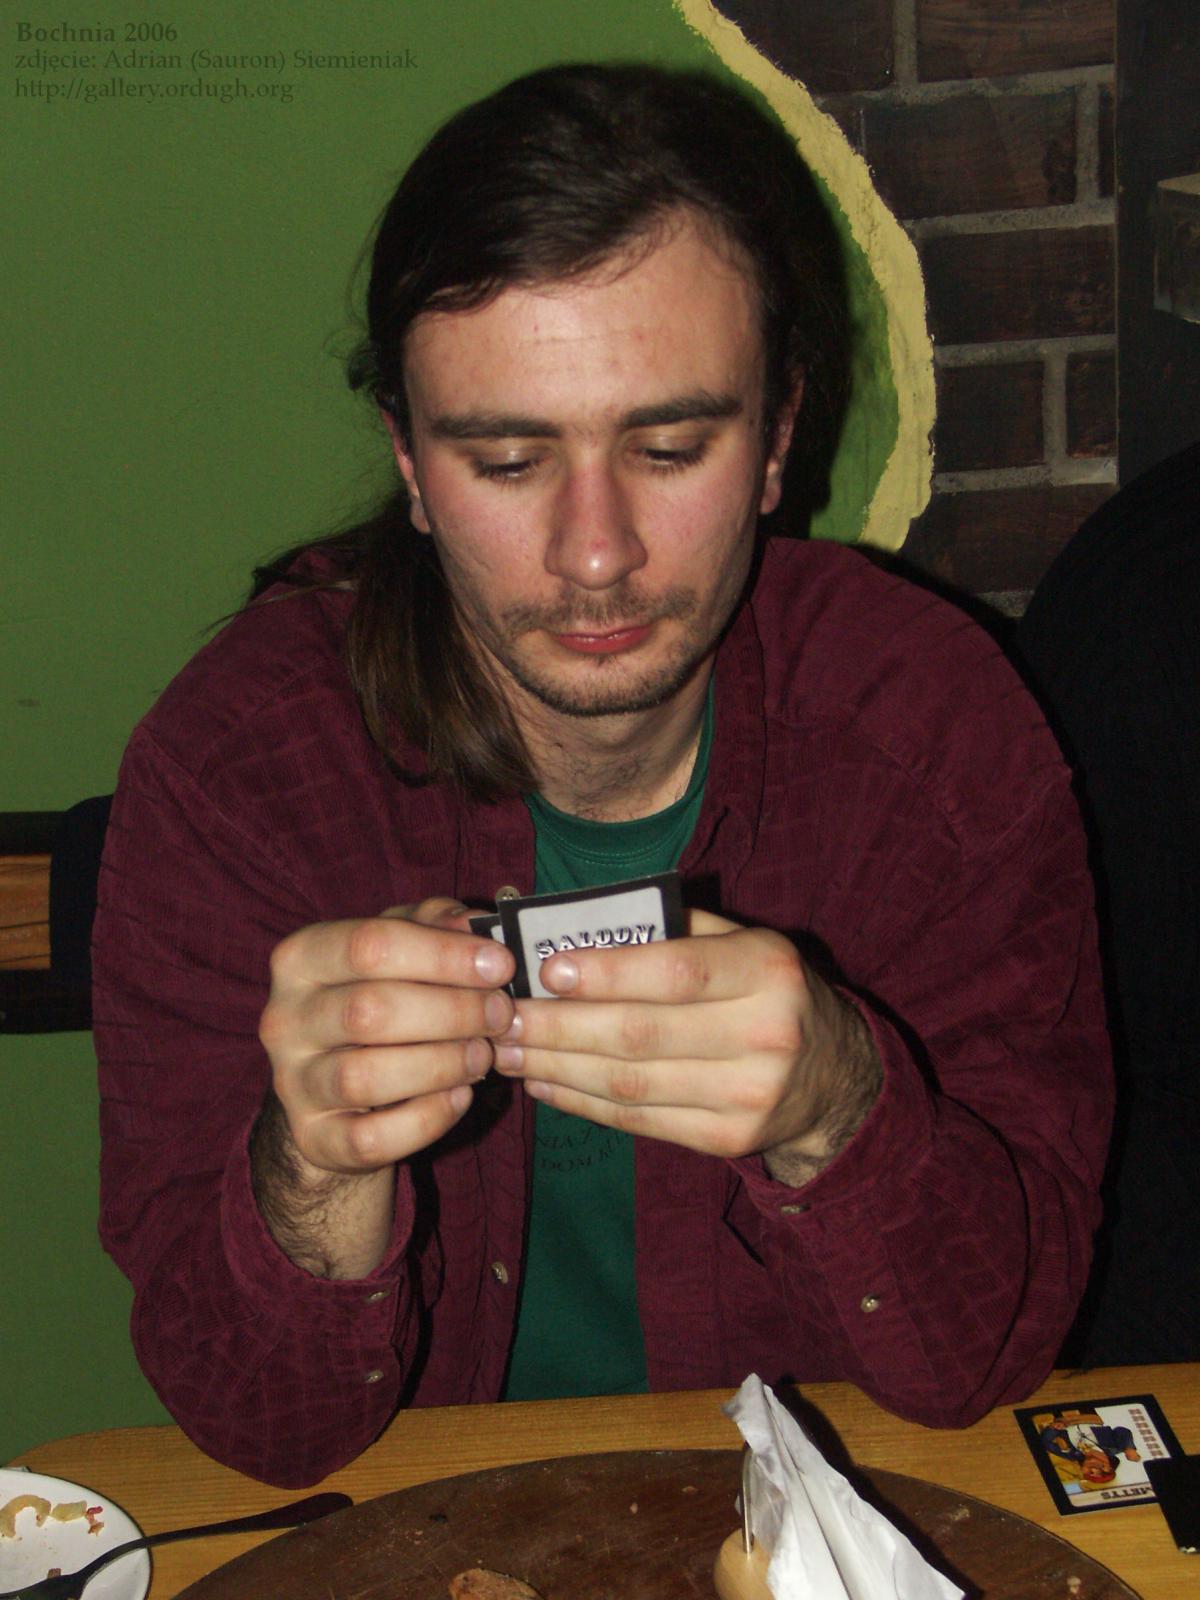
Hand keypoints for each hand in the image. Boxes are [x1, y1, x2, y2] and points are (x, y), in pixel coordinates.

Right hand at [258, 898, 515, 1177]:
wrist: (334, 1086)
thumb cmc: (378, 996)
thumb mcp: (401, 947)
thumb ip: (434, 924)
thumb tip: (473, 924)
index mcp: (302, 958)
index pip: (370, 944)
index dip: (444, 955)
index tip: (500, 965)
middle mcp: (284, 1019)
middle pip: (369, 1011)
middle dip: (452, 1011)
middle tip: (500, 1014)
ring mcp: (293, 1083)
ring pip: (365, 1078)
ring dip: (441, 1065)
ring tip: (482, 1055)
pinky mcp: (315, 1138)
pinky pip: (371, 1137)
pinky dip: (427, 1118)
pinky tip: (460, 1096)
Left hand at [492, 910, 880, 1182]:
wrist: (833, 1075)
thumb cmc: (766, 991)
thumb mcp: (743, 944)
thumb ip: (673, 931)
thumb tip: (575, 928)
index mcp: (767, 972)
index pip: (677, 972)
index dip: (608, 973)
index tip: (548, 969)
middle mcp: (766, 1035)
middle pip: (641, 1035)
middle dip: (560, 1026)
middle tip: (504, 1016)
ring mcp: (748, 1096)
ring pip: (630, 1084)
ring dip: (557, 1068)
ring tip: (508, 1050)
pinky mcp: (727, 1140)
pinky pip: (638, 1121)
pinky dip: (582, 1102)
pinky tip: (544, 1082)